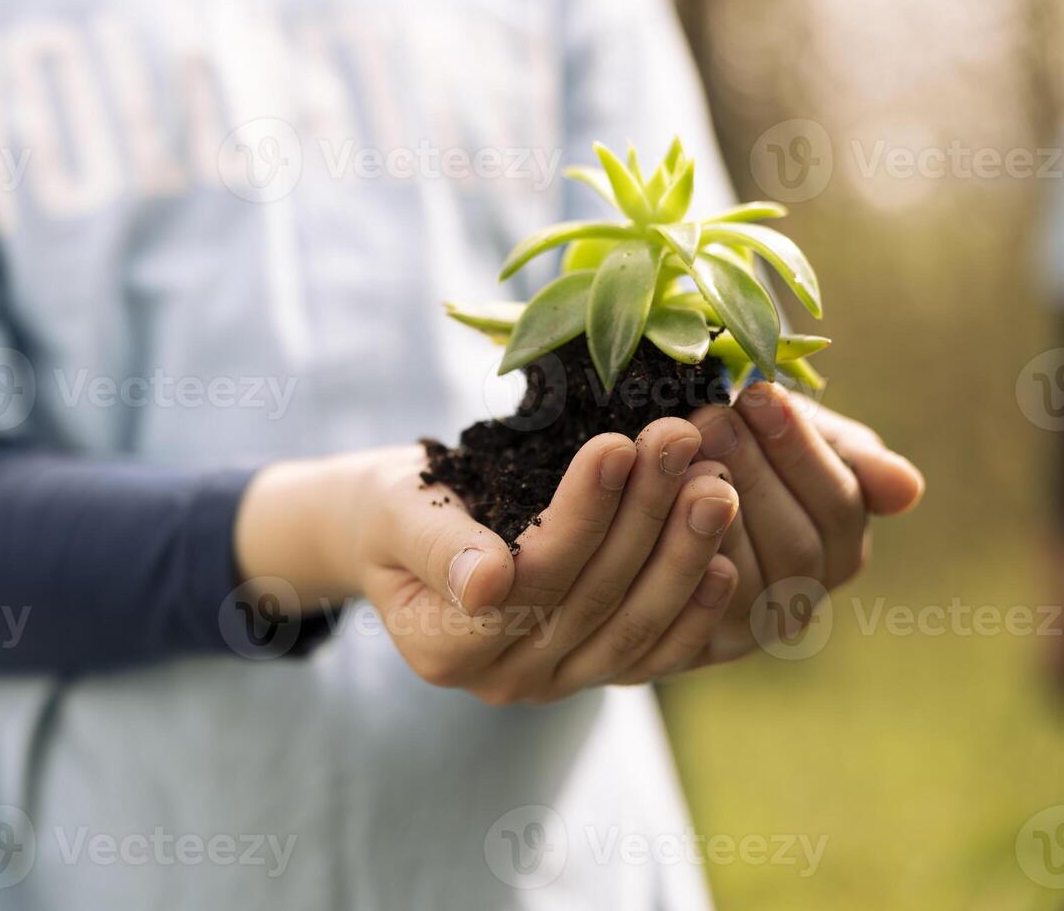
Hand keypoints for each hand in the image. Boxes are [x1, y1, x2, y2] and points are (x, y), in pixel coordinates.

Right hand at [237, 421, 740, 703]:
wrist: (407, 535)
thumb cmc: (396, 508)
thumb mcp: (396, 510)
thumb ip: (435, 544)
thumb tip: (484, 581)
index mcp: (444, 649)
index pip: (529, 580)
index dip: (579, 516)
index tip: (617, 444)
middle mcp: (503, 681)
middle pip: (590, 601)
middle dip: (644, 516)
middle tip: (684, 440)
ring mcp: (554, 683)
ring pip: (633, 630)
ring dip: (682, 554)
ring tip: (715, 479)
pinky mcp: (594, 670)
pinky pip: (655, 656)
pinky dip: (696, 614)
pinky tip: (728, 559)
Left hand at [687, 382, 924, 661]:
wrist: (667, 481)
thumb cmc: (744, 448)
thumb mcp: (801, 440)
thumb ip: (853, 458)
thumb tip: (908, 489)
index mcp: (839, 548)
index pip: (837, 505)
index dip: (798, 448)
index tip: (759, 392)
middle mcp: (801, 597)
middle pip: (794, 545)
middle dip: (751, 472)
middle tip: (711, 417)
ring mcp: (750, 627)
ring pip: (743, 578)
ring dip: (709, 507)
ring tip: (680, 449)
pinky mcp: (696, 644)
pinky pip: (692, 609)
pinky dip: (675, 550)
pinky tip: (654, 498)